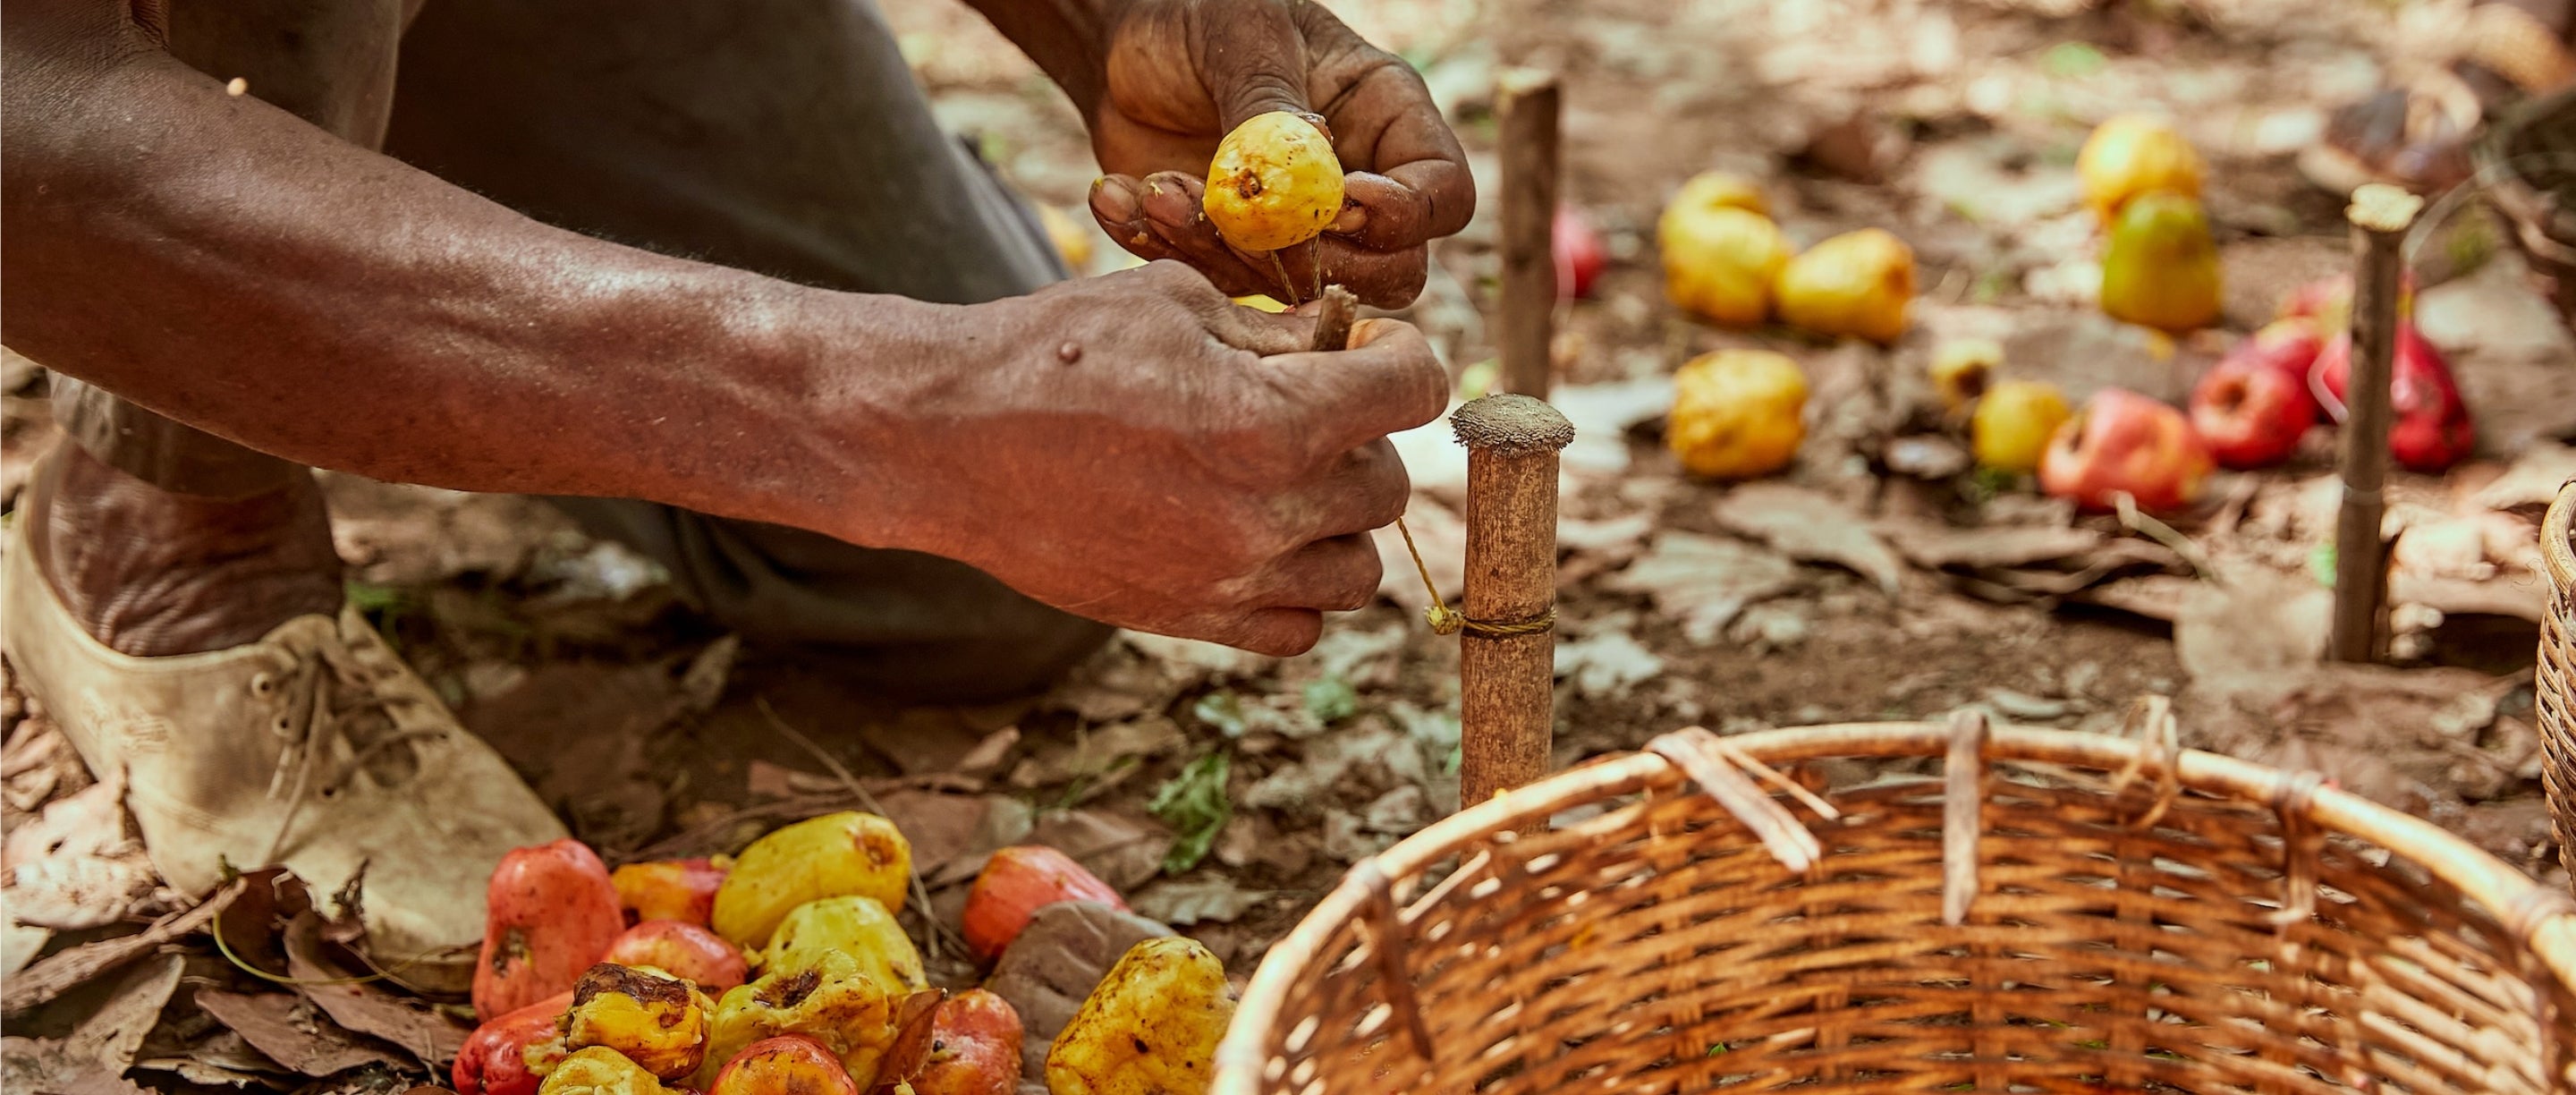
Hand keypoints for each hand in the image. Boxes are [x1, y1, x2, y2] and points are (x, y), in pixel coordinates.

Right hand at [880, 262, 1446, 654]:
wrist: (946, 438)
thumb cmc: (1052, 352)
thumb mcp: (1176, 305)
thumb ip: (1275, 333)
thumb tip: (1343, 344)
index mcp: (1275, 421)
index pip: (1414, 389)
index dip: (1401, 355)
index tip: (1368, 347)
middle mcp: (1267, 513)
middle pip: (1386, 483)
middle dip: (1359, 436)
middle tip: (1303, 406)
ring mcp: (1231, 578)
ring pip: (1356, 568)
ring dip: (1337, 519)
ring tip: (1281, 478)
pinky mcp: (1191, 618)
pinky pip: (1299, 626)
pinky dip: (1295, 586)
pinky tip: (1254, 536)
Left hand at [1082, 0, 1471, 309]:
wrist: (1121, 47)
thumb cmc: (1199, 16)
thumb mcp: (1242, 33)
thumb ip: (1274, 99)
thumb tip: (1315, 161)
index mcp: (1388, 120)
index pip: (1443, 194)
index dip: (1407, 215)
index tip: (1342, 200)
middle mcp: (1359, 185)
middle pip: (1393, 272)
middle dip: (1320, 261)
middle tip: (1244, 223)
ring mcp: (1300, 232)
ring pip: (1300, 291)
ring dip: (1222, 254)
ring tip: (1157, 190)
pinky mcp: (1238, 256)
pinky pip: (1222, 288)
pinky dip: (1168, 252)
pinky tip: (1122, 198)